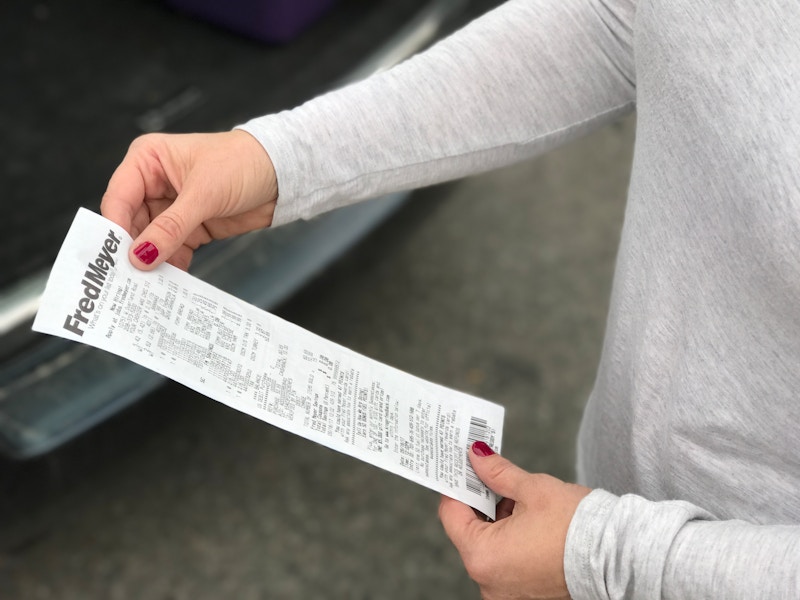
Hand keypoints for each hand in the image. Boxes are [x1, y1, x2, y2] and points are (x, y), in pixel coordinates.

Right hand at [100, 130, 277, 270]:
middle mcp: (153, 183)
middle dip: (133, 251)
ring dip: (153, 263)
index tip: (116, 258)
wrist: (282, 175)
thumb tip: (141, 256)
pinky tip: (172, 285)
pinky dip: (172, 266)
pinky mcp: (191, 227)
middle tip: (130, 281)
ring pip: (151, 241)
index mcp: (147, 160)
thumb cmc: (242, 163)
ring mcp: (171, 207)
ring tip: (149, 288)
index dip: (115, 228)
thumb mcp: (204, 194)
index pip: (119, 198)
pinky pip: (173, 251)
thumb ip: (171, 227)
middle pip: (132, 224)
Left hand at [439, 442, 590, 599]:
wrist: (618, 556)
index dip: (458, 487)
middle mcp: (488, 582)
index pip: (451, 515)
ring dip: (498, 520)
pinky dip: (511, 540)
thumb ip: (496, 472)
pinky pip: (506, 561)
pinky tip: (529, 520)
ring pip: (489, 546)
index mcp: (483, 557)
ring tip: (519, 498)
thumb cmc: (576, 526)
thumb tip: (477, 456)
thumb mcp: (531, 488)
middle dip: (481, 502)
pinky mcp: (524, 594)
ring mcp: (506, 592)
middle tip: (492, 476)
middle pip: (470, 531)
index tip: (465, 469)